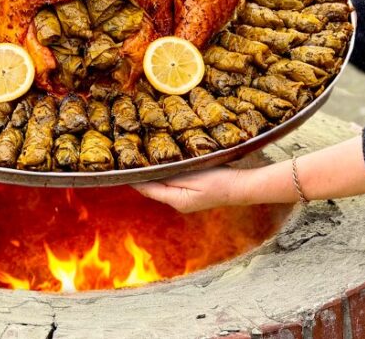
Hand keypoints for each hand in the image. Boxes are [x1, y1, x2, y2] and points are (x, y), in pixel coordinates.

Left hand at [131, 166, 249, 212]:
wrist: (242, 187)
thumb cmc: (219, 181)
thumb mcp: (193, 175)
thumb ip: (170, 176)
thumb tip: (149, 174)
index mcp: (176, 200)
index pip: (148, 189)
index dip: (134, 179)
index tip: (121, 169)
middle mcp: (178, 203)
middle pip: (154, 189)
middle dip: (143, 177)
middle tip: (130, 160)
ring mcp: (185, 201)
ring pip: (163, 187)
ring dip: (154, 176)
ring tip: (143, 161)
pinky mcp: (192, 195)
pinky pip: (173, 185)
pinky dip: (166, 176)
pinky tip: (164, 166)